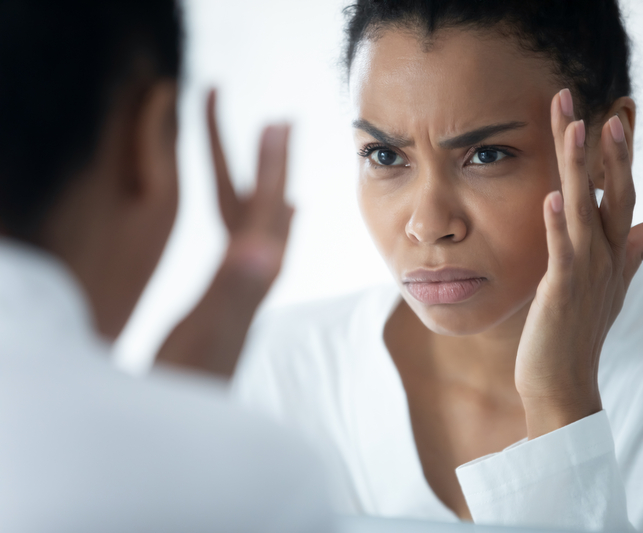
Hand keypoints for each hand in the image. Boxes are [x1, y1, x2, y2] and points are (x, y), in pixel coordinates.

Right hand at [155, 91, 292, 376]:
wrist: (192, 425)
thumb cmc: (192, 380)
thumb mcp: (209, 330)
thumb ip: (235, 288)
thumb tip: (261, 246)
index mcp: (249, 276)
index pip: (264, 209)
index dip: (271, 166)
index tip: (280, 122)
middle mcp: (253, 279)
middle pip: (264, 209)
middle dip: (268, 165)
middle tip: (278, 123)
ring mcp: (241, 292)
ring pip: (257, 228)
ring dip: (263, 189)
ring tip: (273, 164)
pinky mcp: (228, 305)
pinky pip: (247, 252)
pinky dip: (255, 227)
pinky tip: (264, 228)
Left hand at [514, 89, 642, 438]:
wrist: (562, 381)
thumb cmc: (580, 329)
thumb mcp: (613, 284)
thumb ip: (638, 248)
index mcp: (614, 252)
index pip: (621, 194)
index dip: (618, 157)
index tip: (610, 115)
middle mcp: (605, 258)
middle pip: (610, 194)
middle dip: (602, 149)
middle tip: (592, 105)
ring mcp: (586, 274)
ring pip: (585, 212)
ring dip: (579, 170)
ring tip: (573, 128)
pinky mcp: (563, 292)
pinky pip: (562, 253)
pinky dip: (558, 226)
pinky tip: (552, 197)